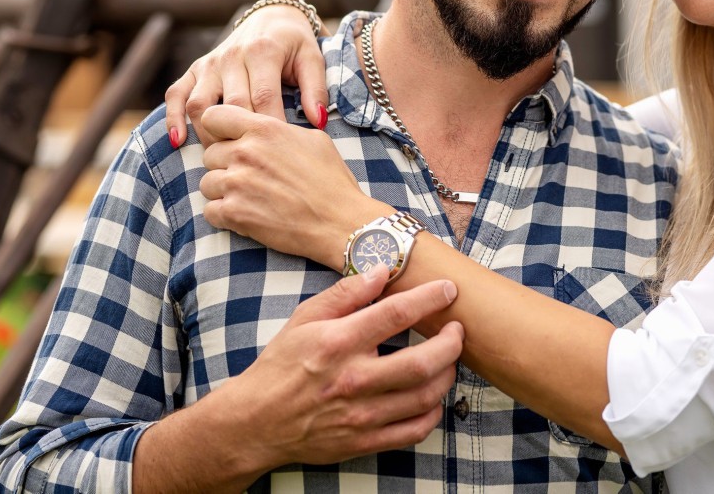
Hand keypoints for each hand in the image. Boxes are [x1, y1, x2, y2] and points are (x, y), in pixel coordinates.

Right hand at [132, 269, 463, 491]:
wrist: (256, 422)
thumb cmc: (282, 365)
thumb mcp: (304, 318)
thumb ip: (346, 293)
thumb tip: (382, 270)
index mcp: (338, 343)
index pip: (396, 314)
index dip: (429, 299)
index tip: (448, 290)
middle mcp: (353, 380)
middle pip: (422, 362)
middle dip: (451, 342)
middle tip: (457, 330)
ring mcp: (361, 415)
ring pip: (425, 397)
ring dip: (446, 375)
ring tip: (448, 360)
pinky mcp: (364, 442)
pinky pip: (414, 430)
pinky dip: (433, 412)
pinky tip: (431, 396)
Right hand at [165, 4, 329, 147]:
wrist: (270, 18)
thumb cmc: (295, 46)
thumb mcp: (312, 60)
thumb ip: (316, 89)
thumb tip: (318, 122)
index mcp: (263, 52)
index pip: (263, 97)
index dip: (270, 128)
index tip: (278, 154)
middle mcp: (232, 56)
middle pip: (231, 105)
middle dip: (240, 136)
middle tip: (252, 164)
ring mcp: (210, 63)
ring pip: (200, 103)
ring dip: (208, 133)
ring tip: (220, 159)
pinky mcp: (195, 69)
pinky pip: (176, 94)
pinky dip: (173, 117)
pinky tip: (178, 141)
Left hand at [198, 104, 376, 263]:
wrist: (340, 221)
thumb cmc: (332, 182)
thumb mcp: (313, 140)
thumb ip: (280, 130)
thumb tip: (266, 130)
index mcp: (264, 129)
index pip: (213, 116)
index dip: (217, 129)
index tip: (227, 140)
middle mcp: (245, 152)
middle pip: (209, 154)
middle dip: (224, 165)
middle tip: (248, 176)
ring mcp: (237, 184)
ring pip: (206, 183)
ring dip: (223, 191)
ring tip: (248, 198)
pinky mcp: (234, 214)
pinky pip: (209, 210)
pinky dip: (223, 215)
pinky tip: (245, 214)